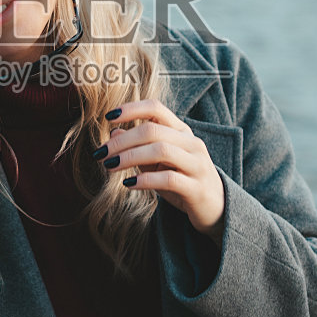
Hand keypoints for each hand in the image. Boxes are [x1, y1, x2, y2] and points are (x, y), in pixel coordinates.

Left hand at [102, 100, 225, 239]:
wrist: (215, 207)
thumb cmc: (182, 181)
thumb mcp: (158, 162)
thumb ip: (138, 147)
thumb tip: (113, 132)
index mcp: (181, 131)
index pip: (156, 108)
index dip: (131, 109)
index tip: (108, 117)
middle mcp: (191, 143)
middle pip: (153, 130)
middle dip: (122, 141)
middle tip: (101, 153)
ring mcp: (196, 164)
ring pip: (161, 150)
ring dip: (130, 157)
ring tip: (109, 166)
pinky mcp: (196, 188)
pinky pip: (168, 179)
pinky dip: (145, 180)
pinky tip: (128, 184)